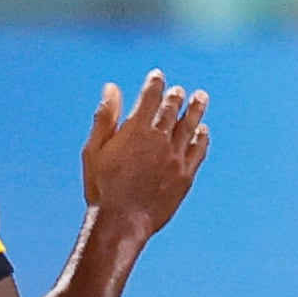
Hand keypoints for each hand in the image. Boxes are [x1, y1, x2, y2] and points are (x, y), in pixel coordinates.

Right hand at [80, 70, 210, 235]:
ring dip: (196, 110)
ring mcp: (175, 157)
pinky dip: (202, 138)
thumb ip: (105, 117)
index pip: (150, 97)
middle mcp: (159, 140)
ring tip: (201, 98)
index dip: (155, 83)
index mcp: (135, 130)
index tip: (158, 75)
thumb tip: (112, 88)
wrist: (122, 221)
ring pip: (189, 126)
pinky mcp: (185, 175)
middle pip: (172, 110)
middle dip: (175, 97)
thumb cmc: (102, 187)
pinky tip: (203, 131)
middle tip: (179, 90)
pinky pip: (198, 151)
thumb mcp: (94, 150)